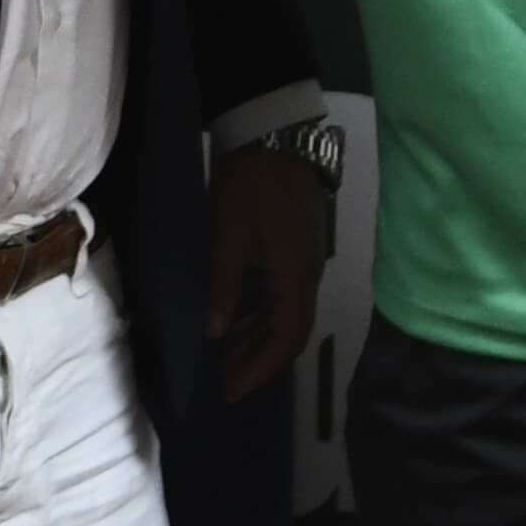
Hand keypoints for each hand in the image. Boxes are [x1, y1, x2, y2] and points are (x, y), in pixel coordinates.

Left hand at [208, 145, 328, 401]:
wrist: (275, 134)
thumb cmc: (250, 186)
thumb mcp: (230, 235)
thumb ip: (225, 286)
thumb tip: (218, 333)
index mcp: (295, 277)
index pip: (286, 338)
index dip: (261, 369)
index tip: (235, 391)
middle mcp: (307, 275)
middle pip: (289, 331)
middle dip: (259, 360)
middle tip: (226, 382)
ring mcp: (303, 260)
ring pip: (284, 312)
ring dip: (258, 337)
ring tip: (227, 358)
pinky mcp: (294, 246)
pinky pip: (280, 293)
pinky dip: (260, 312)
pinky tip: (236, 320)